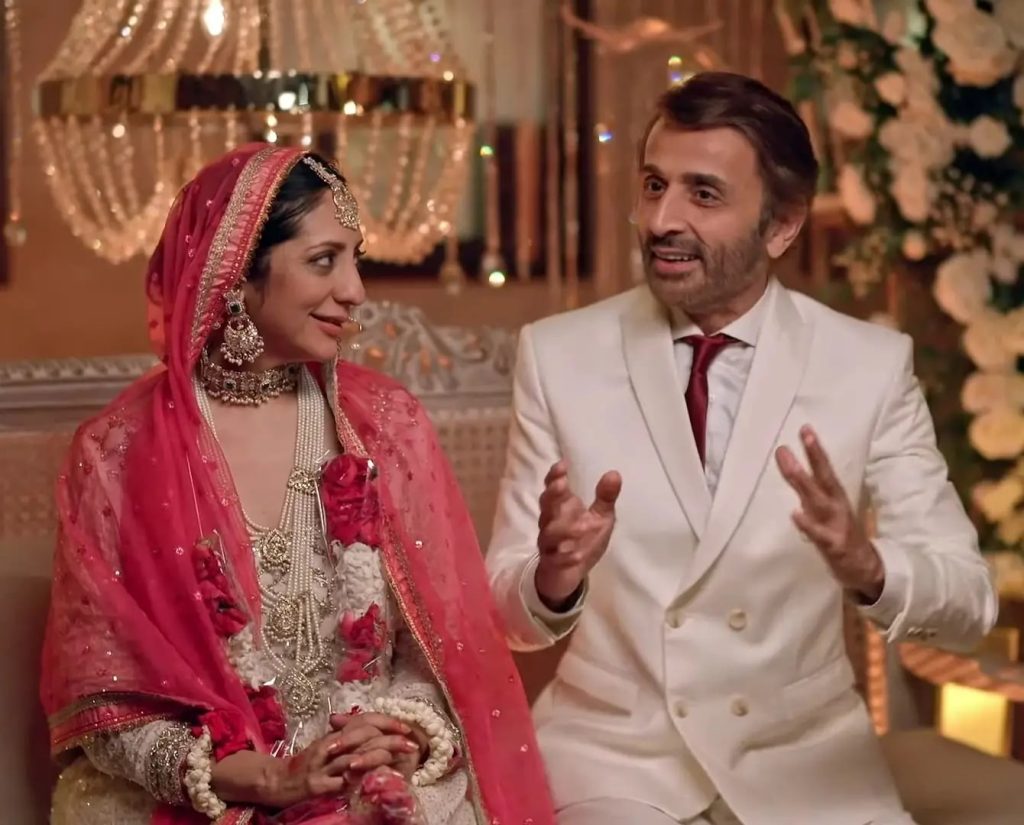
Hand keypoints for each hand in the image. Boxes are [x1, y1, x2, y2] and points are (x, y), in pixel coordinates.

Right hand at [211, 716, 411, 808]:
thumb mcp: (328, 748)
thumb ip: (348, 739)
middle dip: (390, 740)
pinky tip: (372, 779)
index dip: (386, 722)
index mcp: (334, 735)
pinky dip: (356, 780)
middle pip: (363, 737)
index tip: (406, 728)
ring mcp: (322, 766)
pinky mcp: (316, 785)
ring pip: (354, 757)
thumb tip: (375, 731)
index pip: (364, 721)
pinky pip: (340, 781)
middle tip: (411, 744)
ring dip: (379, 758)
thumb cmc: (306, 765)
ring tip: (399, 760)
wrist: (275, 781)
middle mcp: (329, 746)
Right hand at [534, 461, 621, 608]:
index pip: (553, 488)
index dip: (554, 476)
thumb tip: (614, 473)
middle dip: (552, 495)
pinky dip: (564, 557)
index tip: (563, 465)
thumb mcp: (600, 518)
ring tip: (582, 526)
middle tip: (562, 485)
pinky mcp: (552, 563)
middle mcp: (551, 521)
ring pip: (549, 533)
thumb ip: (605, 498)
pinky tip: (576, 555)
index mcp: (562, 507)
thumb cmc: (585, 539)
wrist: (570, 574)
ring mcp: (549, 542)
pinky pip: (555, 559)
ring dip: (563, 529)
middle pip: (546, 505)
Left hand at [775, 426, 884, 601]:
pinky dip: (807, 524)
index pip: (825, 469)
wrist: (865, 569)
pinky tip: (795, 514)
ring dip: (804, 483)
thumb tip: (792, 471)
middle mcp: (836, 507)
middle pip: (823, 478)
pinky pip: (819, 534)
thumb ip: (811, 493)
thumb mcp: (827, 510)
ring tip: (790, 466)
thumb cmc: (840, 535)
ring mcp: (835, 525)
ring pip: (818, 501)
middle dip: (814, 456)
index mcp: (835, 498)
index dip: (815, 450)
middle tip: (802, 435)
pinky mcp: (833, 546)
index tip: (805, 429)